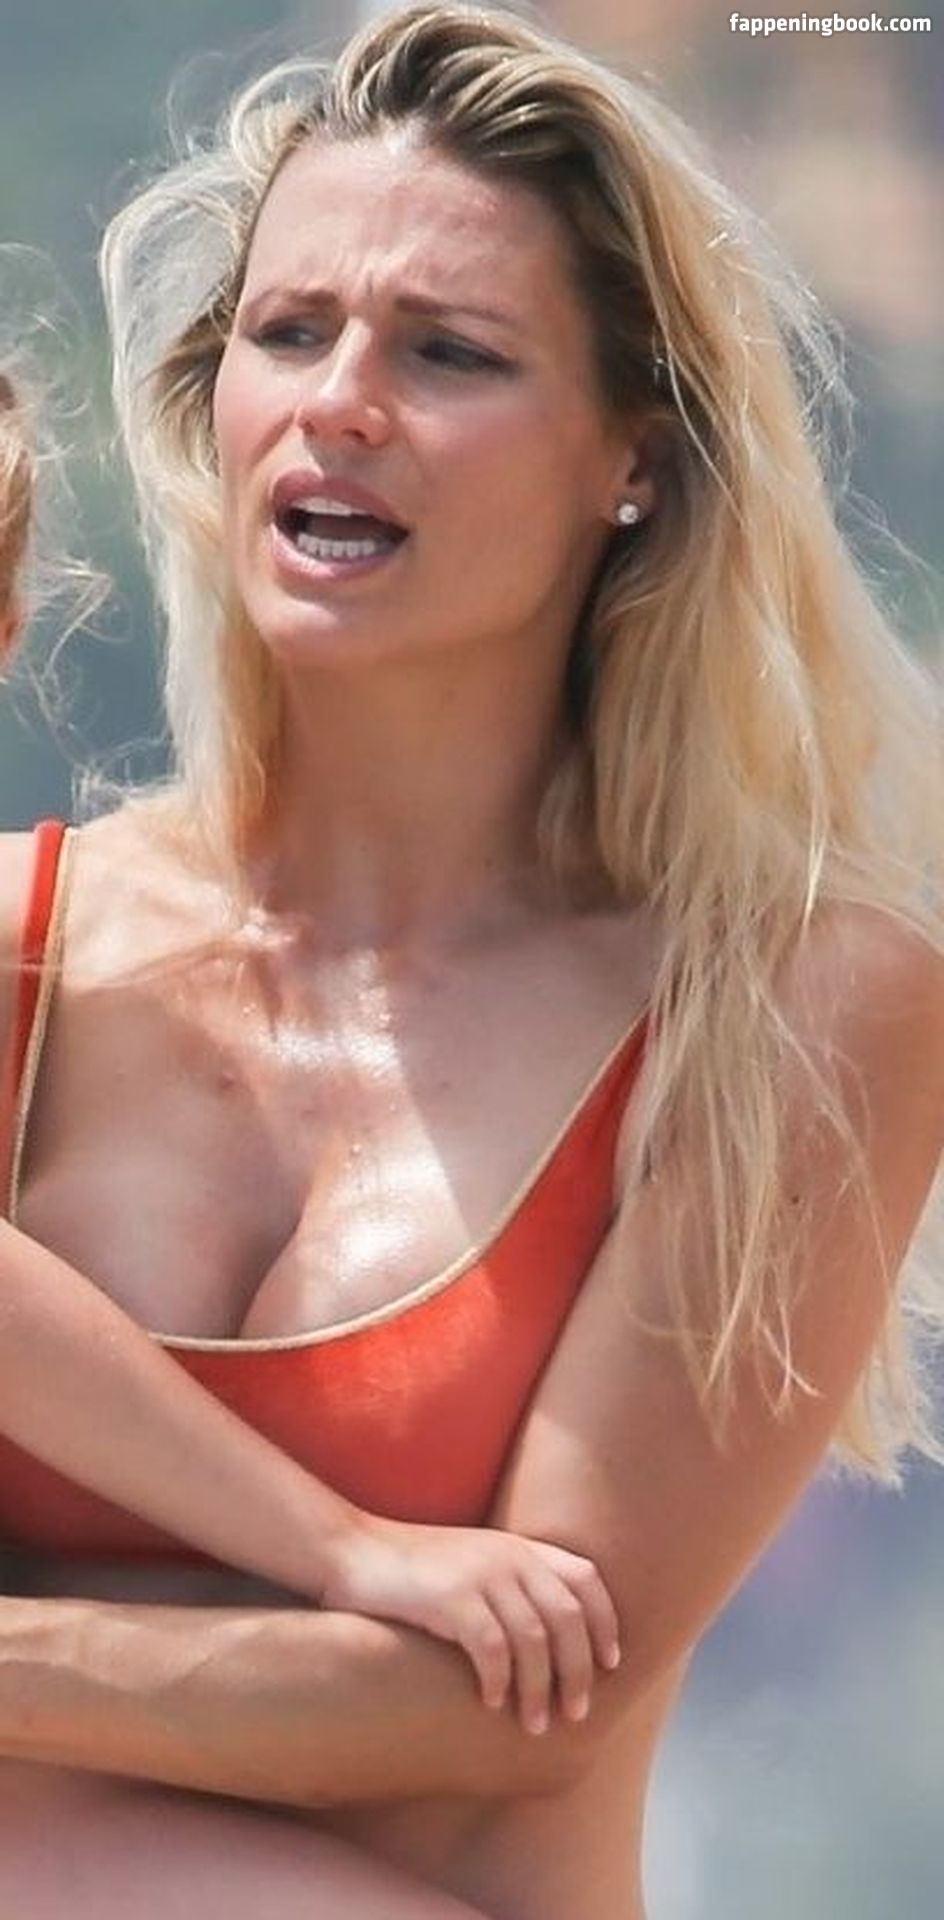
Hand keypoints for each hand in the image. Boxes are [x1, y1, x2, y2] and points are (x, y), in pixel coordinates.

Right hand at [319, 1512, 620, 1734]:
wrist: (350, 1550)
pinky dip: (500, 1681)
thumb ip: (509, 1583)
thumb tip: (545, 1639)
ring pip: (535, 1641)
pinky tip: (493, 1703)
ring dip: (541, 1690)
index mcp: (518, 1546)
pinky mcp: (451, 1599)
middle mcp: (508, 1556)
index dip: (606, 1622)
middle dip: (579, 1671)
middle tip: (577, 1713)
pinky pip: (493, 1650)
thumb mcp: (471, 1563)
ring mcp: (480, 1575)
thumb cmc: (410, 1568)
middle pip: (569, 1618)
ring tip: (535, 1724)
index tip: (611, 1662)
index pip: (586, 1578)